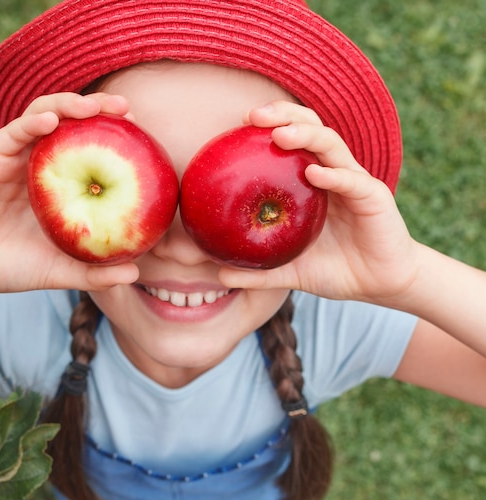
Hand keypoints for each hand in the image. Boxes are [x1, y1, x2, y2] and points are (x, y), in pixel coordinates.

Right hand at [0, 92, 138, 296]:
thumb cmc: (11, 267)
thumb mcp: (60, 272)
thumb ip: (95, 274)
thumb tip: (135, 274)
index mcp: (58, 185)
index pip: (90, 151)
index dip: (115, 139)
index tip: (144, 137)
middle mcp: (39, 164)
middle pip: (71, 124)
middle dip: (99, 109)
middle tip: (126, 109)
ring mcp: (14, 157)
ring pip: (44, 116)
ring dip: (69, 105)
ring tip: (94, 107)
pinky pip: (14, 132)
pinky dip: (33, 123)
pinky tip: (52, 122)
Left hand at [219, 102, 418, 306]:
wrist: (379, 285)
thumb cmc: (335, 270)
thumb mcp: (290, 271)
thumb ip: (258, 271)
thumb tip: (219, 274)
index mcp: (314, 183)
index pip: (293, 141)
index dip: (270, 125)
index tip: (240, 124)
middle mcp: (334, 174)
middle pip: (312, 129)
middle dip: (284, 115)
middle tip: (253, 116)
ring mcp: (356, 183)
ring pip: (332, 145)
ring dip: (306, 135)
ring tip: (279, 135)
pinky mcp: (375, 198)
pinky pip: (353, 181)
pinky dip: (333, 175)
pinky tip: (313, 173)